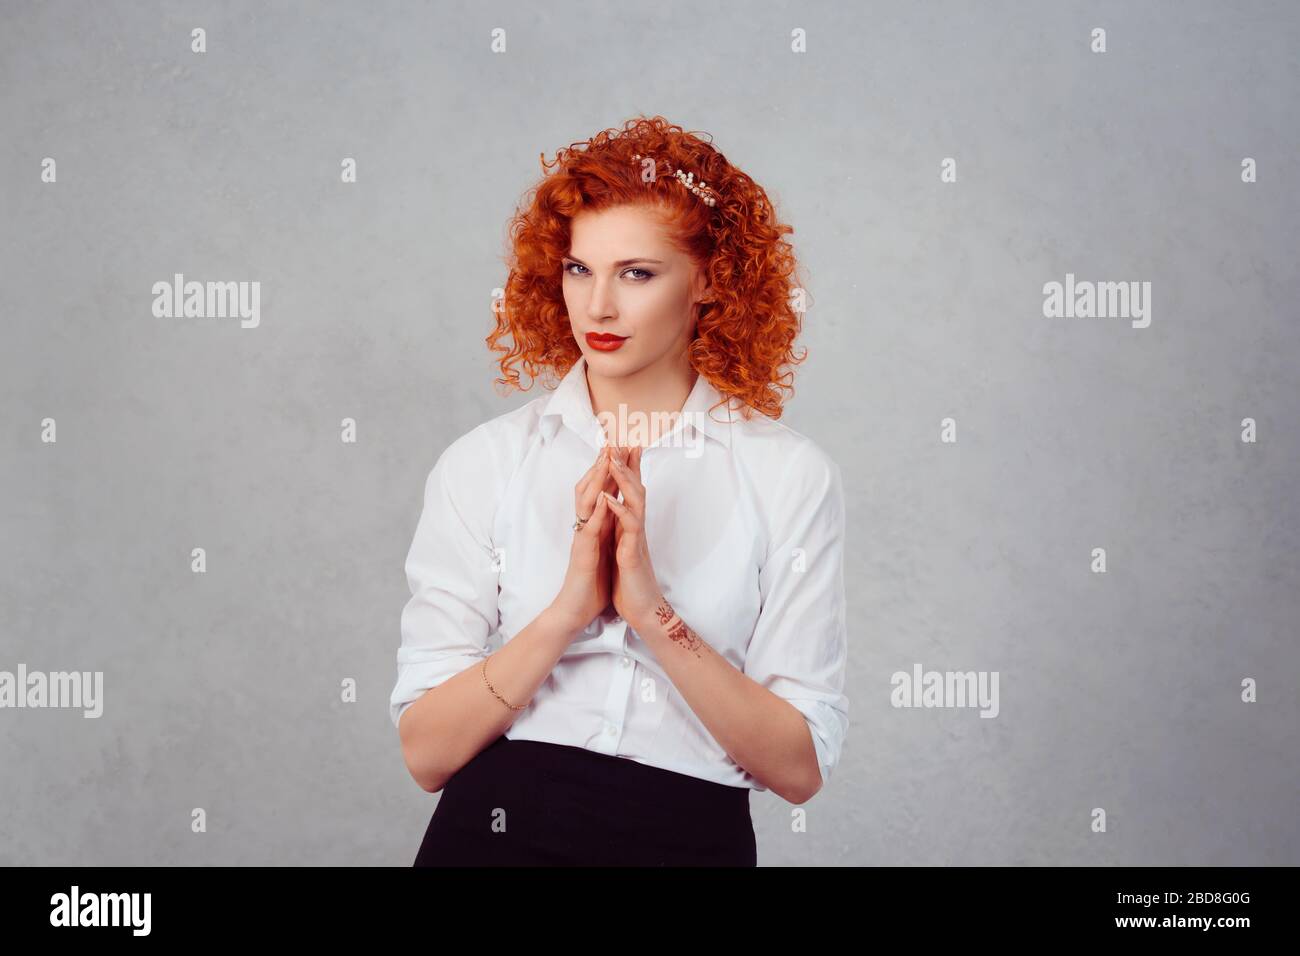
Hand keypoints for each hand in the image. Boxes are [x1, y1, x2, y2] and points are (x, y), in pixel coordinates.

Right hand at [549, 444, 619, 634]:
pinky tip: (605, 498)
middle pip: (590, 490)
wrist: (576, 610)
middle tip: (610, 441)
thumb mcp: (605, 551)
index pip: (600, 492)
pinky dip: (598, 512)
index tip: (619, 450)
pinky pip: (590, 529)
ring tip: (605, 459)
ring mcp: (583, 538)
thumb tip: (615, 517)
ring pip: (587, 503)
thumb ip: (608, 532)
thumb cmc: (592, 584)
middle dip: (600, 466)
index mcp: (594, 527)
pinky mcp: (583, 553)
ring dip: (596, 480)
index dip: (608, 471)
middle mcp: (586, 527)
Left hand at [601, 445, 665, 629]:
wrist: (643, 610)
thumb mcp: (623, 550)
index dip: (628, 468)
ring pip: (635, 501)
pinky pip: (629, 527)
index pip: (631, 491)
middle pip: (636, 488)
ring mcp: (636, 538)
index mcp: (630, 526)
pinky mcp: (633, 553)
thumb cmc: (631, 582)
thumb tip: (618, 513)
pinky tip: (609, 498)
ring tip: (614, 459)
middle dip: (629, 464)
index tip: (625, 444)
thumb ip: (622, 530)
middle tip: (624, 440)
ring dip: (624, 479)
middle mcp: (636, 527)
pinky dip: (619, 510)